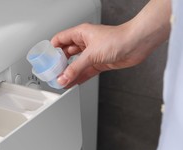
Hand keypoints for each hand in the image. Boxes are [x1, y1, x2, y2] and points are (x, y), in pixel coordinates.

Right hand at [51, 0, 170, 87]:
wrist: (137, 44)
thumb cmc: (118, 39)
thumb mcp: (91, 55)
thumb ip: (75, 68)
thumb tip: (63, 78)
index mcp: (81, 33)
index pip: (60, 40)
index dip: (52, 49)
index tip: (45, 59)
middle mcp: (86, 42)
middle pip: (67, 53)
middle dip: (60, 64)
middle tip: (52, 73)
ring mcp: (93, 53)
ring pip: (76, 64)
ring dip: (69, 73)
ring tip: (60, 81)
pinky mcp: (100, 62)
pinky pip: (85, 71)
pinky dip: (79, 77)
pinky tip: (72, 83)